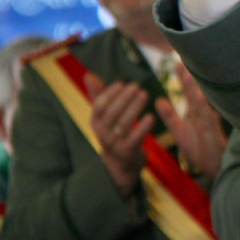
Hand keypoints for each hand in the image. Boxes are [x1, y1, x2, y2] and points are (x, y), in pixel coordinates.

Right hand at [84, 73, 154, 199]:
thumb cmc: (113, 132)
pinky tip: (151, 116)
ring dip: (135, 108)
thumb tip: (88, 75)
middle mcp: (102, 133)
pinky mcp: (128, 151)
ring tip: (145, 94)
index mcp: (95, 122)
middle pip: (112, 113)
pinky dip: (143, 127)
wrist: (120, 164)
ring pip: (124, 124)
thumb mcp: (104, 116)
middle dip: (124, 98)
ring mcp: (115, 143)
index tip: (122, 82)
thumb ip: (98, 95)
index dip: (110, 94)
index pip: (99, 106)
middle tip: (137, 86)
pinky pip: (135, 138)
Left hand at [155, 62, 226, 179]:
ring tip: (186, 69)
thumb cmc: (201, 149)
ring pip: (202, 99)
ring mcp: (209, 120)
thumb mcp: (180, 131)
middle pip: (197, 90)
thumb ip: (170, 116)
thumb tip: (159, 100)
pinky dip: (202, 104)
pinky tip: (197, 93)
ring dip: (194, 85)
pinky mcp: (212, 130)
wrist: (215, 167)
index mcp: (197, 112)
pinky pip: (207, 114)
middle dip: (189, 75)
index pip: (190, 91)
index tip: (177, 61)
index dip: (184, 77)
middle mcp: (205, 113)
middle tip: (181, 57)